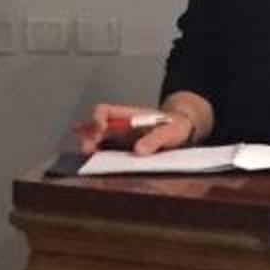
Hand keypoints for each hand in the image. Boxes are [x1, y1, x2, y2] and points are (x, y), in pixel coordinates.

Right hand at [76, 102, 193, 155]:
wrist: (183, 129)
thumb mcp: (171, 131)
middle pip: (95, 126)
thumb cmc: (176, 125)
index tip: (100, 130)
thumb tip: (138, 151)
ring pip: (97, 138)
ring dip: (89, 145)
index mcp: (129, 115)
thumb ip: (156, 139)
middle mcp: (120, 124)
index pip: (105, 111)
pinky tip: (90, 158)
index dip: (97, 119)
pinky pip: (105, 149)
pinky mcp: (122, 147)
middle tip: (87, 149)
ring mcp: (120, 135)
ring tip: (87, 154)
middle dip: (89, 137)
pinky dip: (96, 152)